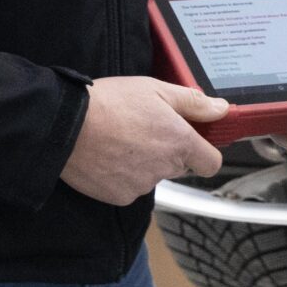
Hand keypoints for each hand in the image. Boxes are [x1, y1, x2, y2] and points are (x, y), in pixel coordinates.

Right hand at [59, 77, 227, 205]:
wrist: (66, 125)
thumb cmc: (110, 103)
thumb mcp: (156, 89)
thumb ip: (193, 102)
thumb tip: (220, 109)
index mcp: (179, 142)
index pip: (211, 163)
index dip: (204, 153)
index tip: (194, 143)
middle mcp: (165, 168)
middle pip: (179, 166)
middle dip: (167, 152)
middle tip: (143, 130)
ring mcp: (142, 185)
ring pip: (152, 176)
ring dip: (143, 163)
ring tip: (120, 140)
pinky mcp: (120, 196)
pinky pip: (129, 187)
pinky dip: (121, 176)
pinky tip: (108, 156)